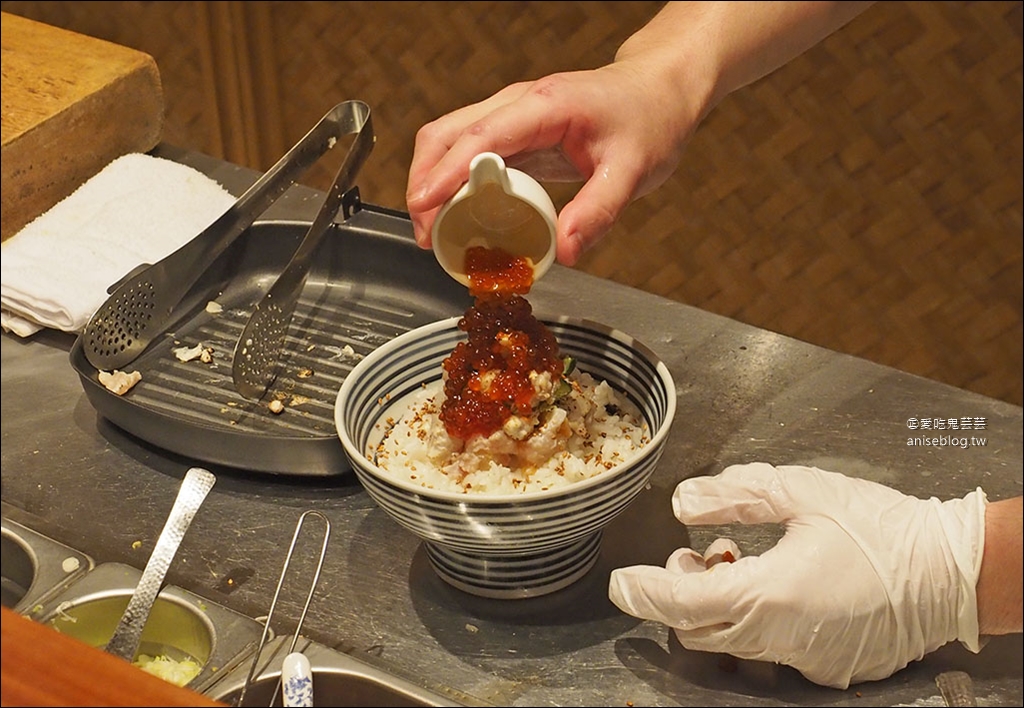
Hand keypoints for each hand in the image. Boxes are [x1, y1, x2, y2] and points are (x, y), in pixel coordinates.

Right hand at [405, 61, 704, 265]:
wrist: (658, 93)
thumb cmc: (649, 121)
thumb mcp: (632, 172)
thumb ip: (597, 212)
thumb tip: (564, 252)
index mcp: (545, 106)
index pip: (481, 137)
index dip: (446, 173)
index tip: (424, 206)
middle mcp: (518, 104)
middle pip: (446, 134)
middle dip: (425, 183)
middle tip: (427, 235)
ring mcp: (511, 115)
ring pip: (448, 140)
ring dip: (431, 182)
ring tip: (434, 231)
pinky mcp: (512, 132)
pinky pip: (467, 153)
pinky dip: (451, 182)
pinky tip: (456, 214)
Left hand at [608, 462, 987, 688]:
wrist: (952, 572)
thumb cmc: (880, 527)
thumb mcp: (802, 492)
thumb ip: (735, 494)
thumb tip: (684, 503)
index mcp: (770, 595)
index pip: (681, 603)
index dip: (644, 593)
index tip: (620, 583)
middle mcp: (781, 639)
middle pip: (698, 632)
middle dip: (678, 595)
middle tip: (689, 556)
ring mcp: (805, 660)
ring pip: (732, 645)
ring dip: (715, 607)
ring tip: (736, 561)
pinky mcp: (827, 668)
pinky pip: (770, 653)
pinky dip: (754, 623)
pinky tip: (776, 587)